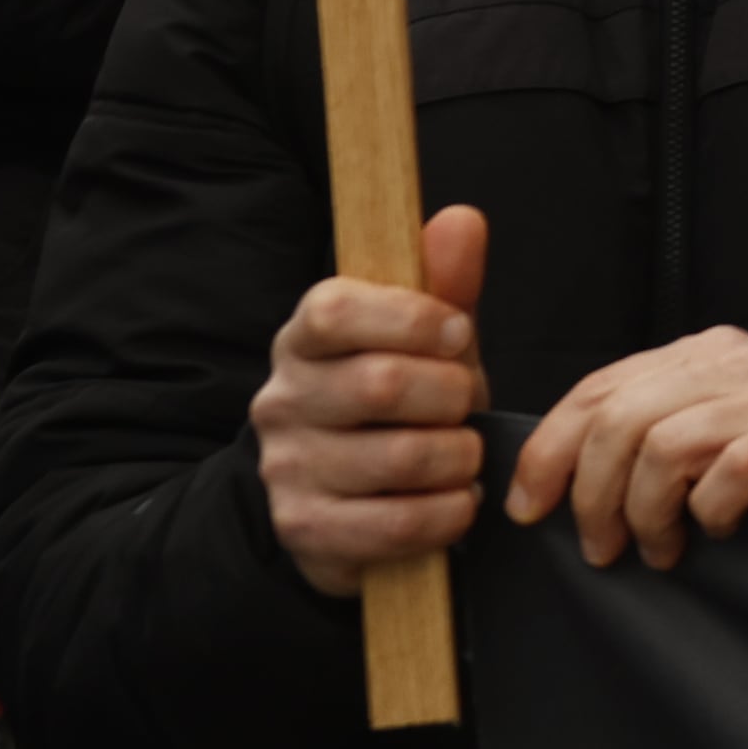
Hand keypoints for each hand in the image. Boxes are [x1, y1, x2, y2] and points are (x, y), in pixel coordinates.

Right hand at [254, 203, 491, 596]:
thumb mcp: (427, 337)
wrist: (345, 495)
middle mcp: (282, 400)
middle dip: (451, 395)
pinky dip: (447, 512)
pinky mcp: (306, 528)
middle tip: (466, 403)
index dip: (412, 318)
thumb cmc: (399, 401)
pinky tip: (455, 499)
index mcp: (305, 338)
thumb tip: (459, 220)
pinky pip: (395, 524)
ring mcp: (287, 468)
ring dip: (457, 457)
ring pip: (397, 458)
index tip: (459, 334)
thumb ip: (445, 282)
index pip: (335, 309)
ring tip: (463, 454)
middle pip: (380, 384)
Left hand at [505, 325, 747, 572]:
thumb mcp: (702, 418)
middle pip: (621, 421)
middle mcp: (729, 361)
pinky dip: (711, 511)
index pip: (598, 389)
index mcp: (694, 354)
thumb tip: (547, 485)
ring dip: (648, 514)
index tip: (528, 509)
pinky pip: (733, 472)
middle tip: (602, 549)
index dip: (549, 452)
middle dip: (594, 496)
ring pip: (666, 447)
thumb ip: (642, 429)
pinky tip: (719, 529)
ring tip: (660, 550)